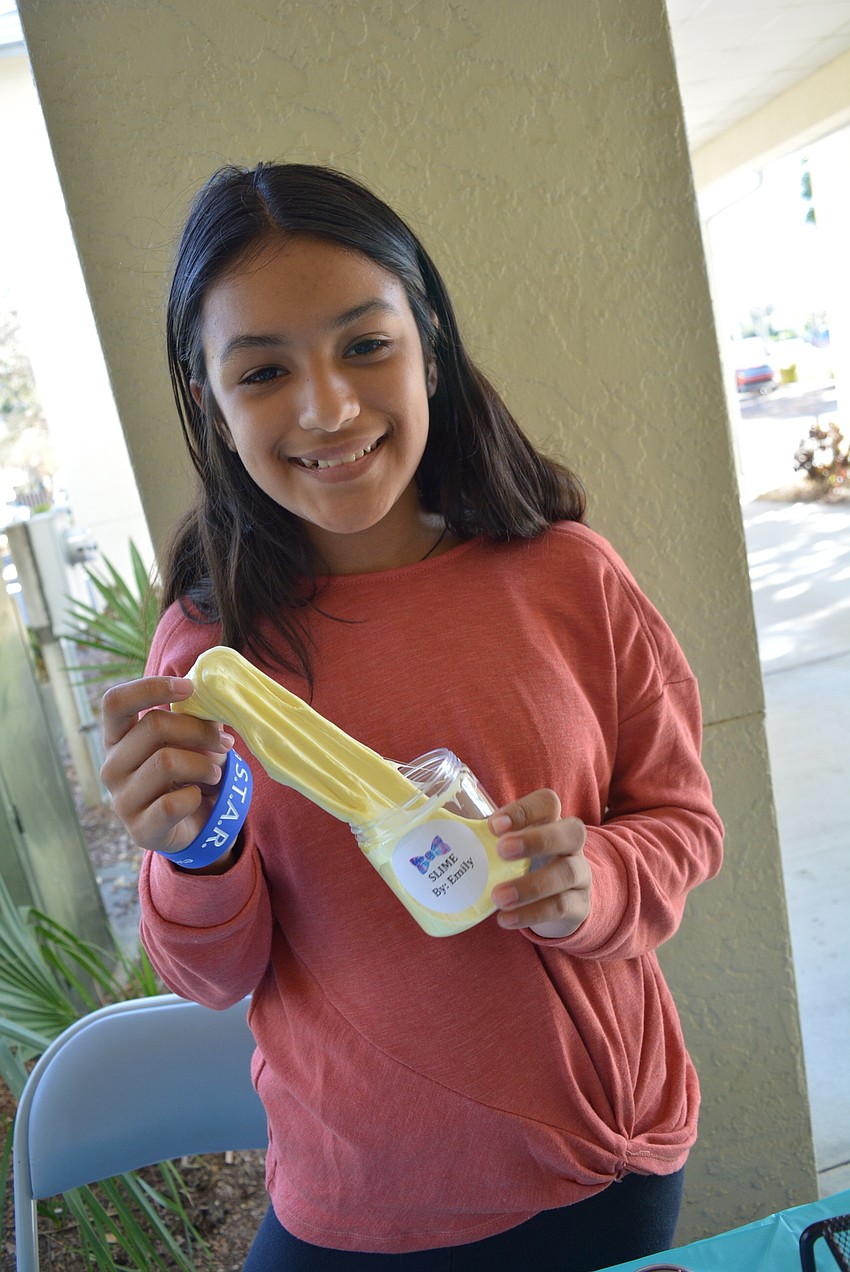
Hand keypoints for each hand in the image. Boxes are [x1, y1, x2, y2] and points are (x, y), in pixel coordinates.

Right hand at [101, 676, 236, 869]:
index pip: (116, 702)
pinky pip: (173, 803)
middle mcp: (111, 766)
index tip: (189, 688)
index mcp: (118, 738)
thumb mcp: (189, 741)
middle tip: (225, 741)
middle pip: (153, 726)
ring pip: (166, 761)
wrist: (194, 826)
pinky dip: (196, 796)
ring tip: (214, 773)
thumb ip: (193, 720)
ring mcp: (121, 799)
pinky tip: (198, 798)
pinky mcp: (139, 829)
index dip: (150, 688)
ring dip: (203, 764)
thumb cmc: (189, 773)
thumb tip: (211, 704)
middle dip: (200, 730)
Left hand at [489, 789, 590, 938]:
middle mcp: (571, 844)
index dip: (523, 810)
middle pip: (571, 831)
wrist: (561, 902)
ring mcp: (580, 874)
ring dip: (531, 885)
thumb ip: (485, 840)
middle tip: (502, 851)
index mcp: (551, 822)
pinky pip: (563, 907)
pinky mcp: (580, 905)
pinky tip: (505, 918)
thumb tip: (431, 838)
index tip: (494, 825)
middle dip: (536, 840)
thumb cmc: (525, 865)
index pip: (547, 803)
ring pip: (566, 873)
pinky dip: (532, 913)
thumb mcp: (512, 847)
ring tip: (498, 897)